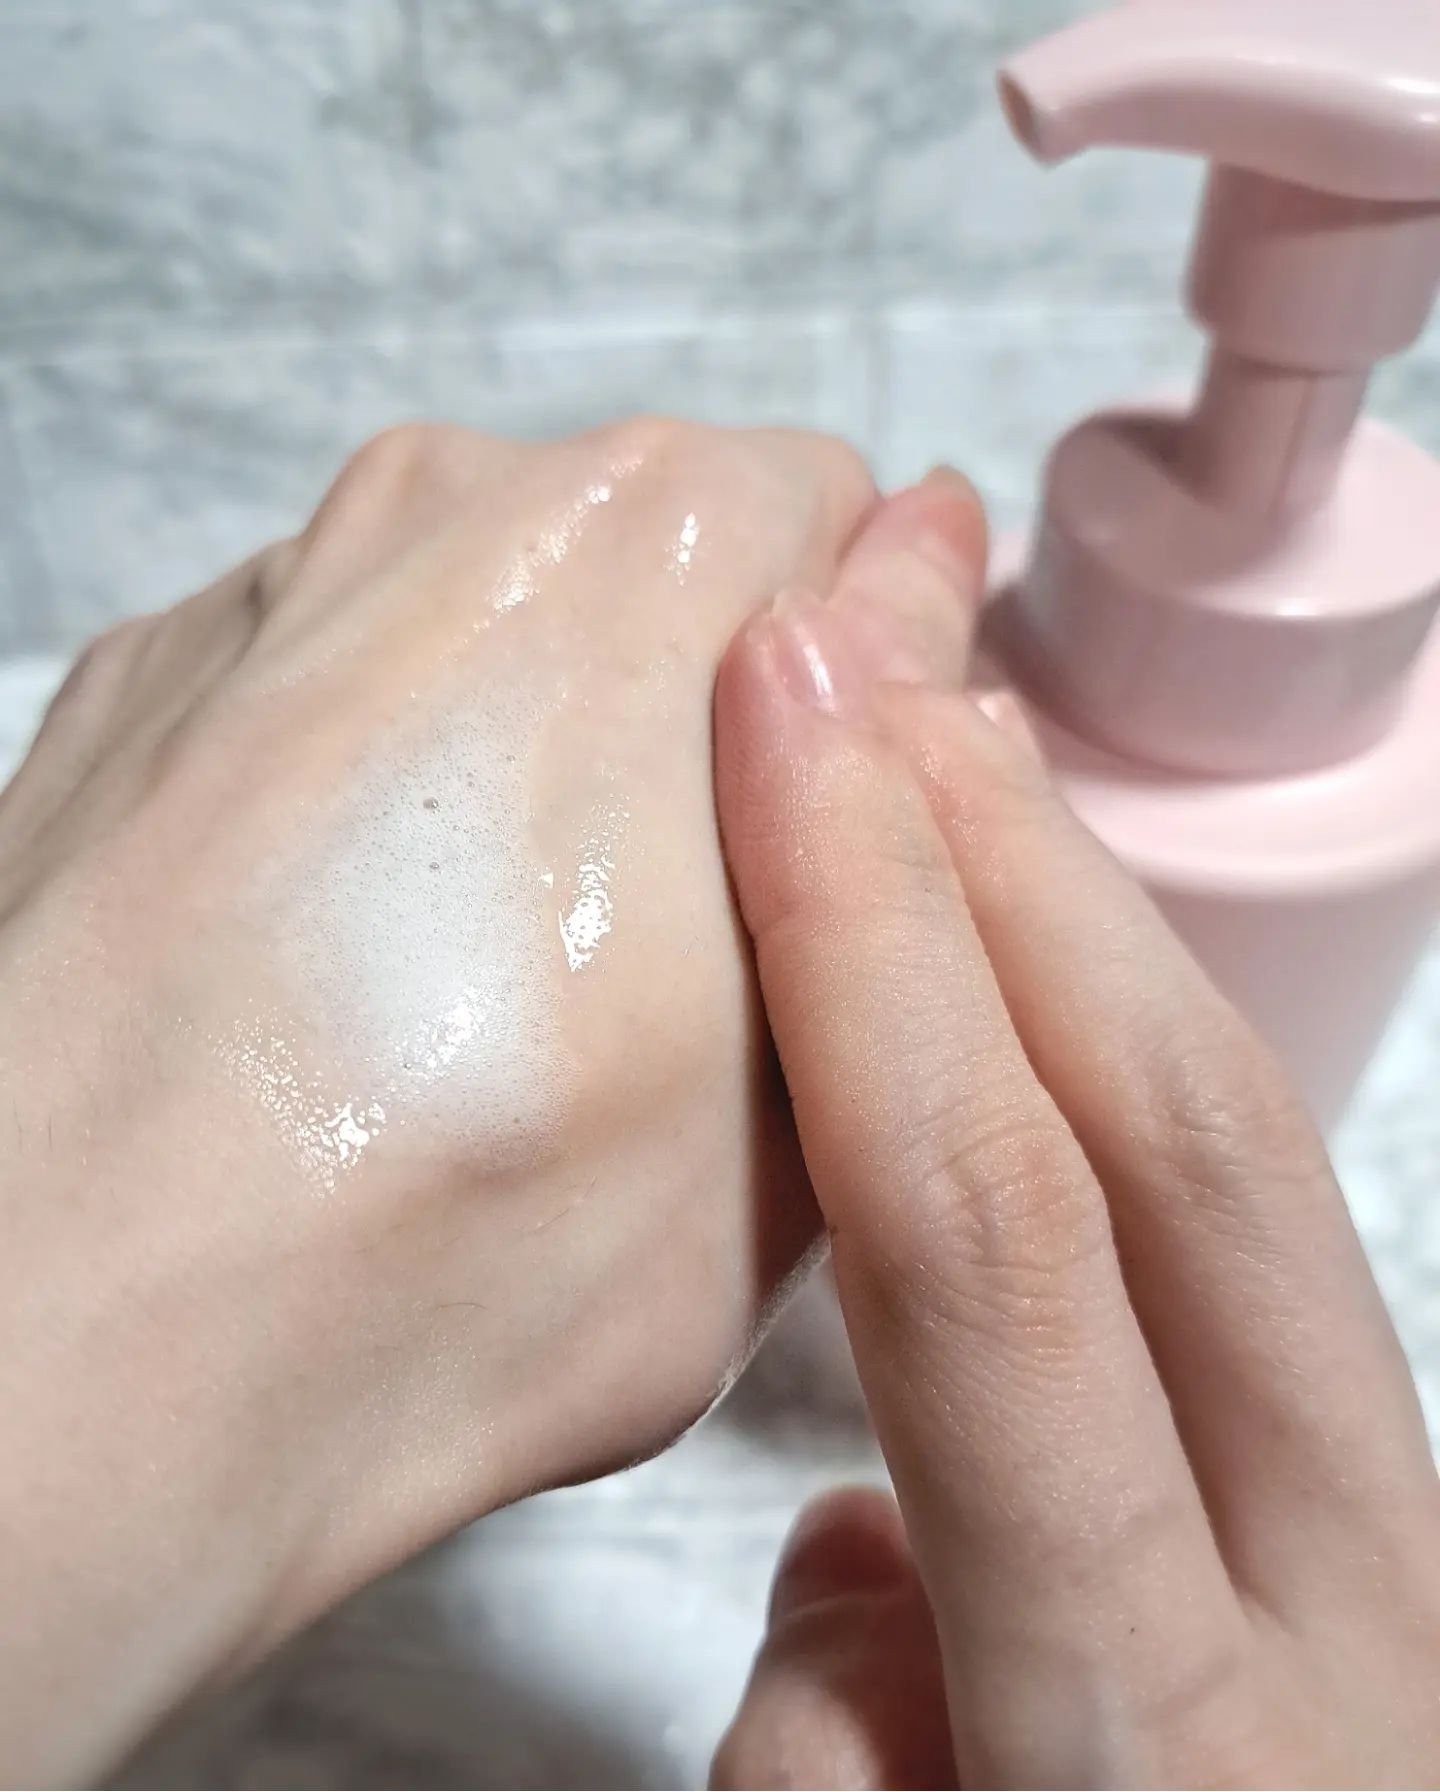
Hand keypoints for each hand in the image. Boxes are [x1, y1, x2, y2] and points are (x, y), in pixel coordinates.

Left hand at [0, 418, 886, 1781]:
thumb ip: (902, 799)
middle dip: (703, 730)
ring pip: (488, 639)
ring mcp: (264, 595)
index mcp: (642, 555)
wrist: (58, 1353)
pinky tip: (328, 989)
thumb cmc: (459, 1242)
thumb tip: (917, 608)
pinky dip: (365, 803)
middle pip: (661, 574)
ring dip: (530, 767)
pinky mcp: (133, 685)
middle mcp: (440, 514)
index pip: (844, 528)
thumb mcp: (810, 1072)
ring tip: (483, 998)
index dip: (868, 703)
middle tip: (680, 961)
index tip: (830, 852)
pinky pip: (328, 700)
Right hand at [710, 514, 1439, 1786]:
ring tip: (945, 771)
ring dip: (1081, 950)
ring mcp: (1393, 1565)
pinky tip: (1022, 1046)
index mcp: (1173, 1743)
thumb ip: (844, 1739)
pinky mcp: (1387, 1551)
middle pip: (1181, 1157)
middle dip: (1006, 874)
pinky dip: (1120, 1133)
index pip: (996, 1272)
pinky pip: (1241, 1295)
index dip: (873, 963)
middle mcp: (1337, 1612)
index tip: (780, 727)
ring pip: (1238, 1185)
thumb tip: (861, 1570)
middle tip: (866, 668)